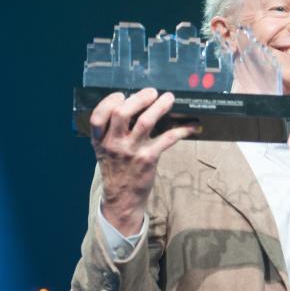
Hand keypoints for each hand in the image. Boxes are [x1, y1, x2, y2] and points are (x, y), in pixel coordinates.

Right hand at [90, 88, 195, 234]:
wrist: (122, 198)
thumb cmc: (117, 170)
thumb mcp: (105, 151)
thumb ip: (110, 132)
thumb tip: (131, 106)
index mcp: (100, 140)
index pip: (97, 116)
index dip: (109, 101)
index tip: (122, 95)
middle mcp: (113, 143)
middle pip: (122, 113)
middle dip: (139, 98)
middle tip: (152, 92)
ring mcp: (131, 151)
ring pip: (145, 122)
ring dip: (159, 107)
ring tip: (169, 99)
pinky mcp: (148, 158)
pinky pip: (167, 139)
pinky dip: (181, 130)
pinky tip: (191, 126)